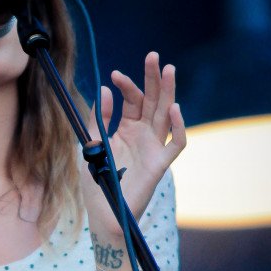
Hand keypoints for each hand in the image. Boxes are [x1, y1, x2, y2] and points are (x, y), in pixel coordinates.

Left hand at [82, 51, 185, 236]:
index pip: (133, 100)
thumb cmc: (97, 184)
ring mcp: (154, 148)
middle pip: (153, 101)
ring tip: (168, 69)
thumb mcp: (92, 145)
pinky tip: (173, 108)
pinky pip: (176, 144)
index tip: (114, 75)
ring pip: (167, 115)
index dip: (126, 86)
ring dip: (169, 93)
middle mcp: (144, 136)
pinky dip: (178, 127)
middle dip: (154, 78)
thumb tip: (106, 90)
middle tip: (153, 56)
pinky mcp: (160, 164)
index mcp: (128, 130)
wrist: (104, 215)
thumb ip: (98, 119)